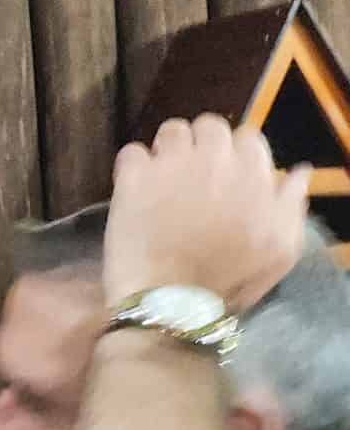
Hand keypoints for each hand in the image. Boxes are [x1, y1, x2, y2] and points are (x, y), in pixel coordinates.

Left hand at [101, 114, 311, 310]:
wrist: (172, 303)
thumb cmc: (230, 281)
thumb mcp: (281, 250)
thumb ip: (291, 205)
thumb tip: (296, 171)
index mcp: (253, 174)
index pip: (247, 137)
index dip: (235, 154)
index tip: (226, 176)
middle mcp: (214, 160)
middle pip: (209, 125)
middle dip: (202, 144)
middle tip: (193, 174)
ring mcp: (171, 165)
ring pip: (170, 130)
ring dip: (168, 149)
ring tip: (165, 178)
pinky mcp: (132, 177)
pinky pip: (132, 151)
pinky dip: (134, 166)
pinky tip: (137, 189)